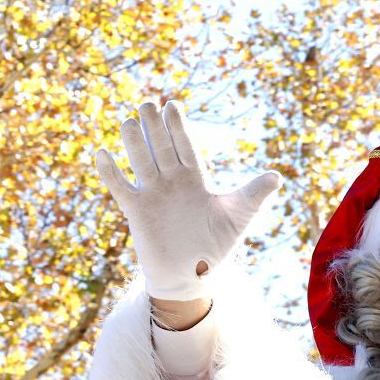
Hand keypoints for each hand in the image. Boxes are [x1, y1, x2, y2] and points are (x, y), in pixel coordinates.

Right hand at [96, 101, 279, 300]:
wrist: (193, 276)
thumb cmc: (217, 245)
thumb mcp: (238, 216)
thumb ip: (254, 194)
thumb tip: (277, 177)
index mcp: (195, 179)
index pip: (185, 146)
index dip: (178, 127)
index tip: (173, 105)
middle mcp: (172, 182)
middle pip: (162, 148)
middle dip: (155, 127)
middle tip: (148, 103)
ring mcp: (153, 195)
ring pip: (141, 162)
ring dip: (135, 144)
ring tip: (130, 121)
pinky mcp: (137, 212)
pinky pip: (121, 188)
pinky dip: (111, 173)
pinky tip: (102, 153)